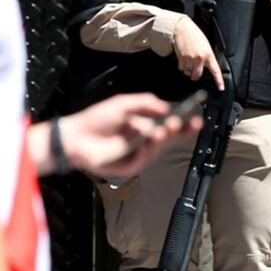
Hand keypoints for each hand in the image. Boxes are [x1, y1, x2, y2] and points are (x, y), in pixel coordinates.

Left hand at [60, 93, 202, 179]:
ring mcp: (137, 155)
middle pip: (167, 138)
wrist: (75, 137)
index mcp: (143, 126)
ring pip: (158, 149)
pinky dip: (147, 149)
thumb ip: (145, 102)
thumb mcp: (123, 104)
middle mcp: (143, 141)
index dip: (182, 121)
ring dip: (164, 137)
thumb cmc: (96, 120)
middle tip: (189, 122)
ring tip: (168, 126)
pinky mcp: (129, 167)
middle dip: (180, 131)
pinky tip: (149, 138)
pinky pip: (143, 159)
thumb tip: (165, 106)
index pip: (168, 124)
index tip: (195, 115)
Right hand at [172, 17, 223, 90]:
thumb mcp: (205, 45)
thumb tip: (206, 65)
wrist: (182, 28)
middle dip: (194, 75)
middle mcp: (200, 58)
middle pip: (197, 76)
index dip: (219, 81)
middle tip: (194, 70)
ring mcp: (190, 59)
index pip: (215, 70)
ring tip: (188, 58)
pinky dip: (181, 65)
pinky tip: (183, 57)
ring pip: (188, 72)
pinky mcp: (182, 59)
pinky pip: (181, 68)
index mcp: (209, 55)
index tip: (221, 88)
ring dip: (187, 69)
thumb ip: (207, 56)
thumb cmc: (194, 35)